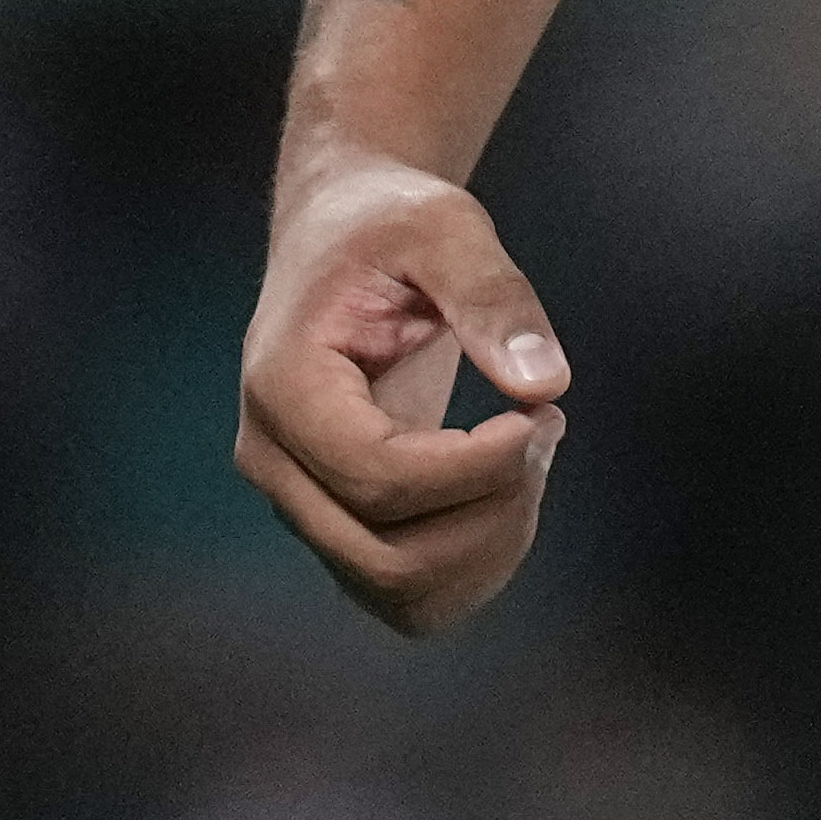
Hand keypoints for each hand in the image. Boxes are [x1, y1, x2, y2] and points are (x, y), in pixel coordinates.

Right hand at [230, 140, 575, 633]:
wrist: (345, 234)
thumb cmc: (390, 223)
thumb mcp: (446, 227)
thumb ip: (493, 298)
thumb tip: (545, 384)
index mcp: (284, 386)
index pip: (381, 479)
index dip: (480, 466)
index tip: (544, 413)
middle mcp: (274, 460)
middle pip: (387, 559)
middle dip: (493, 511)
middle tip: (546, 425)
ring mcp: (302, 502)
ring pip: (402, 595)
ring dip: (492, 546)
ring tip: (532, 452)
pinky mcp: (340, 524)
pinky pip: (411, 596)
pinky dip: (478, 564)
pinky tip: (510, 486)